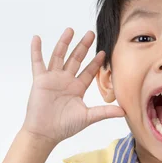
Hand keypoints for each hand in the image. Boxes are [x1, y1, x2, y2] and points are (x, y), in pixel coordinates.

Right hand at [21, 28, 124, 144]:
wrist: (45, 133)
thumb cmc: (65, 126)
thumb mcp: (88, 117)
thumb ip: (105, 112)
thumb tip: (125, 111)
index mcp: (77, 88)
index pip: (88, 71)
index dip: (96, 62)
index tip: (104, 51)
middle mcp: (65, 81)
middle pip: (76, 59)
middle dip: (83, 46)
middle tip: (91, 33)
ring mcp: (52, 79)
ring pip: (59, 56)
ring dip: (64, 43)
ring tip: (71, 29)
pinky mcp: (40, 80)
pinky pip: (37, 62)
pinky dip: (36, 50)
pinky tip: (37, 38)